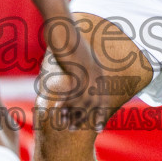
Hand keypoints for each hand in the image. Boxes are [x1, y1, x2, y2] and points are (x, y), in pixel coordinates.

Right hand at [36, 15, 108, 130]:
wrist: (66, 31)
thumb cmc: (70, 41)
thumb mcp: (81, 54)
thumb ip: (83, 66)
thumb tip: (79, 74)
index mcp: (98, 73)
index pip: (102, 98)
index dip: (100, 113)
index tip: (99, 127)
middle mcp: (95, 76)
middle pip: (93, 103)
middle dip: (86, 119)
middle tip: (77, 129)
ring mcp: (86, 76)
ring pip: (83, 102)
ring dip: (75, 116)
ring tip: (68, 126)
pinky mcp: (76, 74)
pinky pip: (71, 94)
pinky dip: (65, 105)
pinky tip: (59, 113)